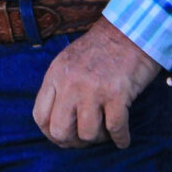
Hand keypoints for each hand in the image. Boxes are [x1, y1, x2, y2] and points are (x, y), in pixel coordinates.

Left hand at [32, 16, 161, 148]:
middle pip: (60, 131)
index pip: (40, 116)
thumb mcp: (69, 60)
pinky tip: (122, 137)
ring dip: (99, 138)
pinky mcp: (117, 93)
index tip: (65, 136)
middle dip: (73, 141)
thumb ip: (60, 86)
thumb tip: (59, 122)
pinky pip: (115, 129)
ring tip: (106, 129)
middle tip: (86, 137)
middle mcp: (71, 82)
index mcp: (56, 74)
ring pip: (88, 134)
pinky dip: (120, 138)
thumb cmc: (101, 48)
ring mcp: (93, 88)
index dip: (51, 133)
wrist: (130, 29)